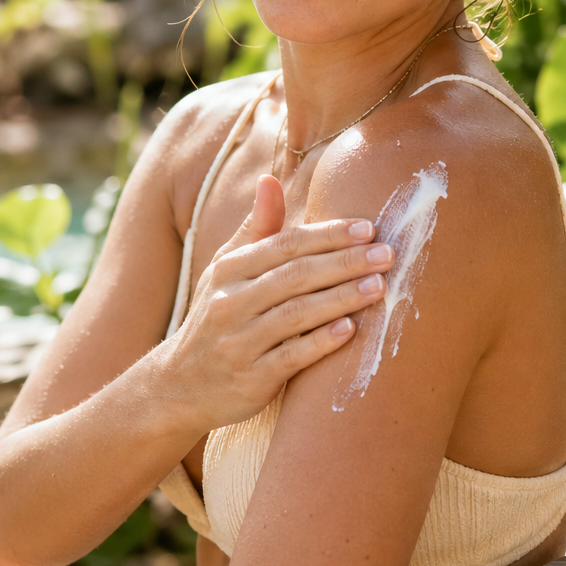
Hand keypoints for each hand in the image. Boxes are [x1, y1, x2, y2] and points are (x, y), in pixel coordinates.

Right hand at [153, 174, 390, 432]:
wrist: (179, 386)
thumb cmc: (217, 317)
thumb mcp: (226, 271)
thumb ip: (256, 228)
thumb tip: (271, 179)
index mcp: (229, 269)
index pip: (286, 244)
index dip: (328, 235)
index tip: (368, 228)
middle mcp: (230, 302)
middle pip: (296, 275)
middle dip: (345, 262)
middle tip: (387, 254)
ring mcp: (239, 342)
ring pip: (296, 314)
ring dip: (341, 298)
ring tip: (379, 287)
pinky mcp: (250, 379)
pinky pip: (290, 356)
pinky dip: (321, 342)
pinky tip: (350, 331)